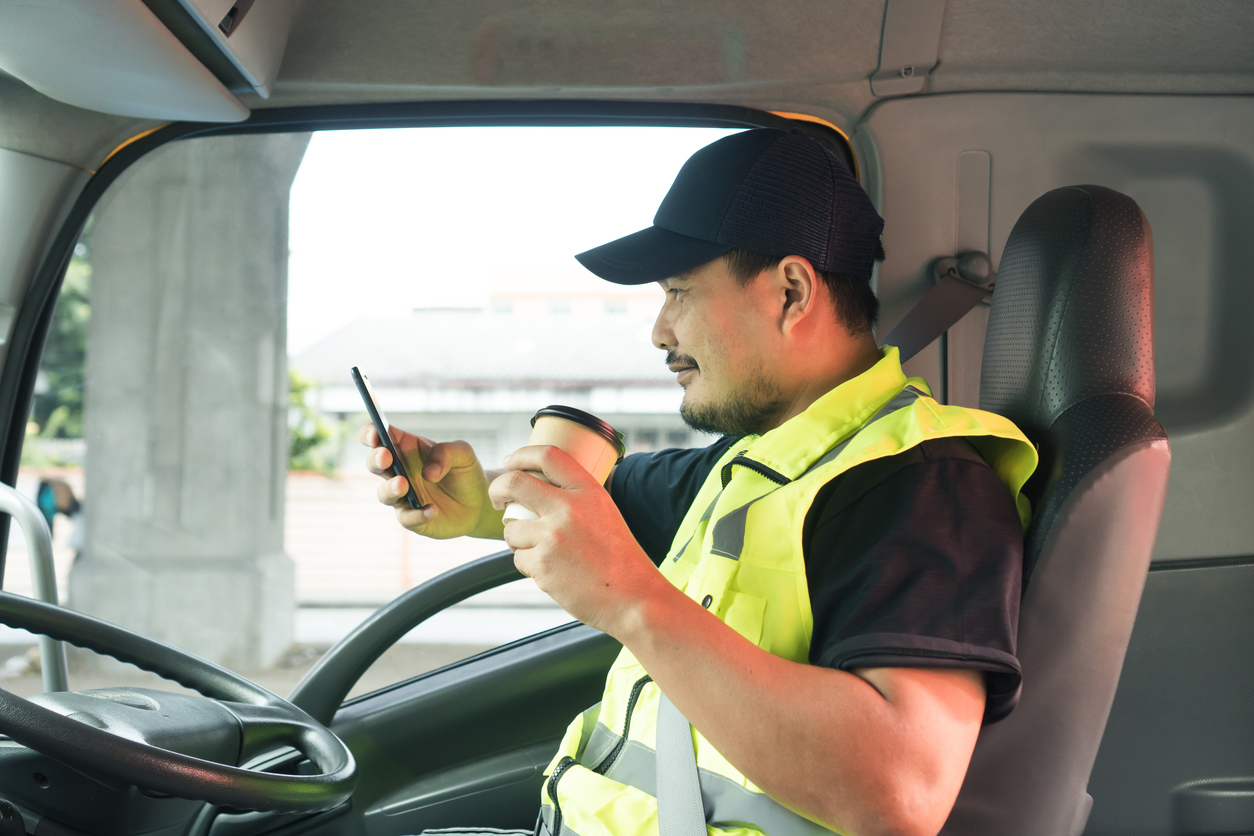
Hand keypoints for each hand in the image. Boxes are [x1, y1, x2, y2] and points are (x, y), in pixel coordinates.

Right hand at [359, 423, 503, 539]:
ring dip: (390, 488)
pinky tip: (432, 510)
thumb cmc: (464, 472)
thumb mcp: (462, 453)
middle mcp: (398, 471)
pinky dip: (417, 515)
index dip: (369, 433)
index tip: (375, 434)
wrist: (479, 502)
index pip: (376, 436)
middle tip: (386, 457)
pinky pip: (406, 518)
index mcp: (404, 448)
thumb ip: (446, 452)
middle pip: (374, 463)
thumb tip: (427, 473)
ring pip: (384, 493)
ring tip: (404, 484)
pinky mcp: (412, 518)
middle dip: (375, 459)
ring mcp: (402, 496)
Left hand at [488, 445, 662, 635]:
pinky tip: (551, 571)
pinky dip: (528, 565)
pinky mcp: (542, 564)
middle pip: (514, 484)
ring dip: (517, 540)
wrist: (632, 596)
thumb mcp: (604, 512)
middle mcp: (568, 508)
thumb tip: (541, 487)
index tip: (510, 462)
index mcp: (588, 491)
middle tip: (497, 499)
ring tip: (541, 551)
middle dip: (497, 490)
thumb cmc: (619, 558)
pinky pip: (518, 559)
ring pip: (511, 529)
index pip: (548, 456)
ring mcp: (553, 536)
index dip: (522, 455)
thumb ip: (576, 497)